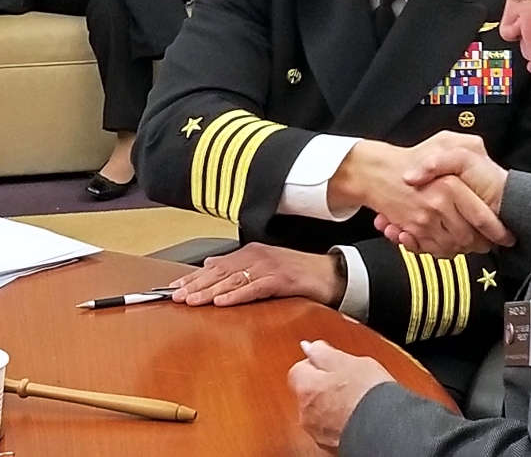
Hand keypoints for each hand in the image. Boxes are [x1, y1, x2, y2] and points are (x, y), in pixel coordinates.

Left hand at [167, 242, 344, 307]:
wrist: (330, 274)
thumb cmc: (298, 272)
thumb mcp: (265, 266)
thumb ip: (238, 265)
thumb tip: (210, 263)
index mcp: (252, 253)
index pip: (217, 265)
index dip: (194, 277)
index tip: (175, 288)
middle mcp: (258, 256)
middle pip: (221, 272)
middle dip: (197, 285)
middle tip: (176, 297)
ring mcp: (270, 267)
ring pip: (234, 280)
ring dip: (210, 291)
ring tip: (192, 301)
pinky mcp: (282, 280)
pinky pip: (255, 288)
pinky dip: (237, 295)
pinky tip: (222, 302)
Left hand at [289, 340, 393, 452]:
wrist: (382, 428)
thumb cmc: (366, 394)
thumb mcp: (348, 360)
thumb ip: (324, 353)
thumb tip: (310, 346)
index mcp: (307, 387)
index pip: (298, 368)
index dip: (316, 362)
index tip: (330, 360)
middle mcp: (305, 412)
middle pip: (307, 391)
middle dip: (323, 384)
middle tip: (347, 377)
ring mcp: (317, 431)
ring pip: (318, 410)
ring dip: (331, 403)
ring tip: (356, 396)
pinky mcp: (330, 444)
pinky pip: (328, 426)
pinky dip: (338, 420)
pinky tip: (356, 413)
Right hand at [330, 132, 513, 256]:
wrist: (377, 172)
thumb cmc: (412, 156)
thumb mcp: (444, 140)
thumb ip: (469, 145)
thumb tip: (487, 159)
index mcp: (451, 186)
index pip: (482, 218)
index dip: (497, 231)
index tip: (506, 236)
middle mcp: (438, 206)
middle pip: (469, 238)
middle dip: (481, 243)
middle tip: (489, 241)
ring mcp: (424, 221)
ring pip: (453, 247)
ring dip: (463, 248)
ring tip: (471, 241)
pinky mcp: (412, 231)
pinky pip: (433, 250)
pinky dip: (443, 250)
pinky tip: (449, 241)